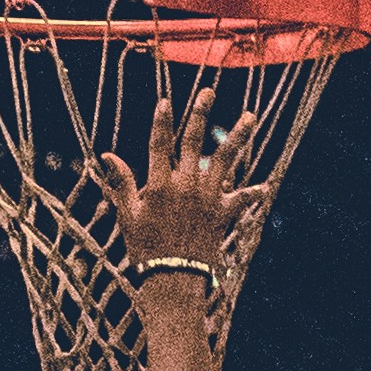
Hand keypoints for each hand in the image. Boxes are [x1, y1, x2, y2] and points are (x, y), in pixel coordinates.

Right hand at [99, 88, 265, 272]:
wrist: (173, 279)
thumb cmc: (145, 249)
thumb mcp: (128, 216)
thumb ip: (121, 183)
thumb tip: (106, 155)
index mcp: (160, 185)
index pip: (159, 144)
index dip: (162, 121)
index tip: (166, 100)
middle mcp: (186, 186)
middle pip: (195, 142)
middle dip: (201, 113)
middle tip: (209, 91)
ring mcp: (208, 199)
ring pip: (226, 160)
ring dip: (239, 136)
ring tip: (250, 117)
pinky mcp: (223, 215)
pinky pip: (241, 199)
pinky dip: (252, 193)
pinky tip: (264, 187)